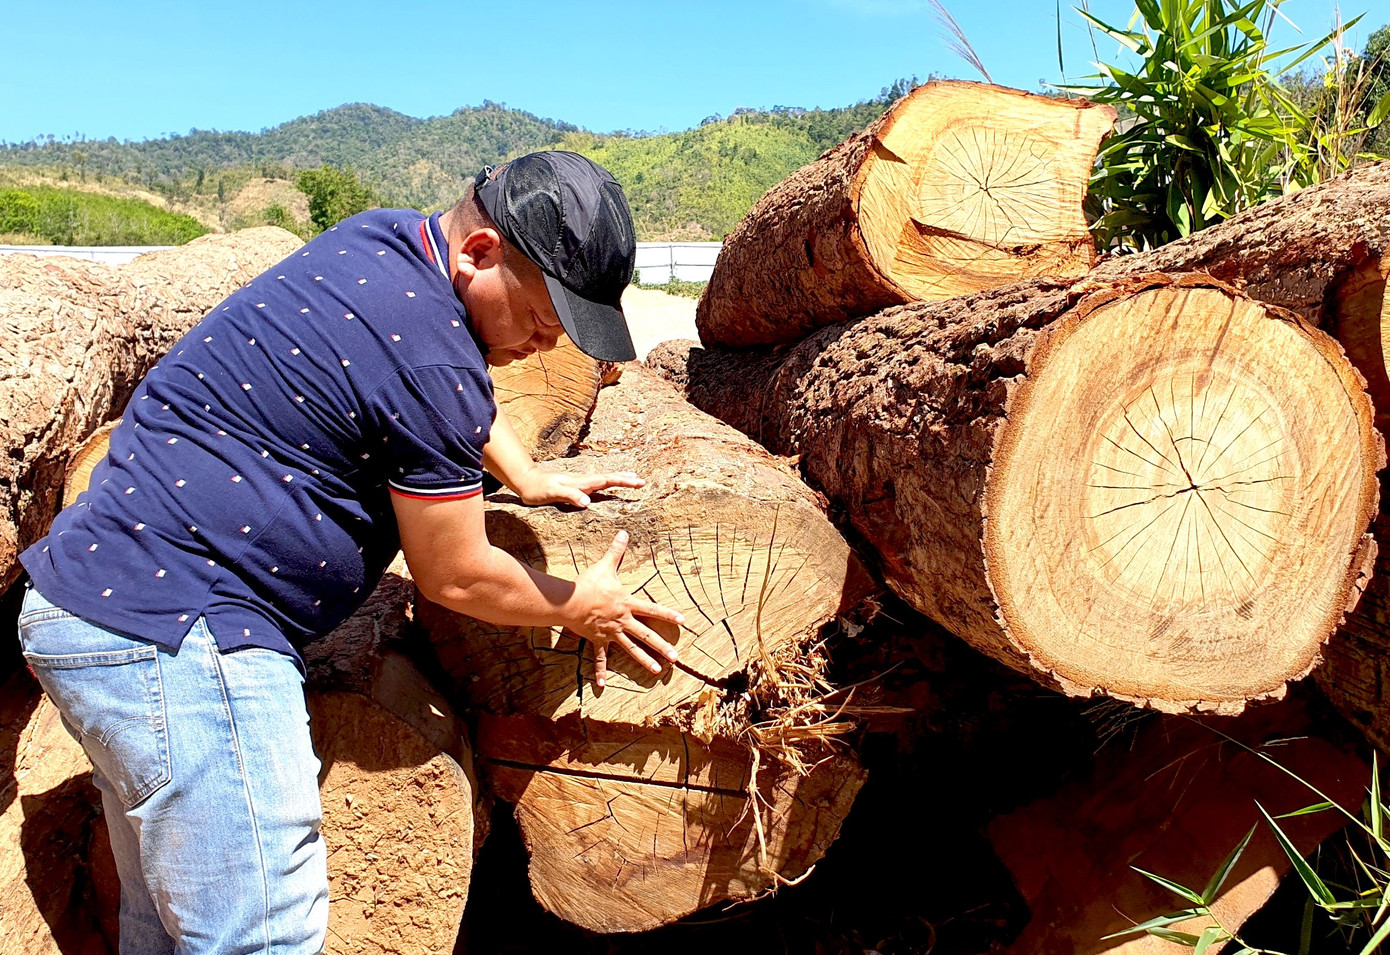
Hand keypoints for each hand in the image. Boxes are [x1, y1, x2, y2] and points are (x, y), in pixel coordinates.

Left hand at [515, 468, 644, 508]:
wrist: (525, 481)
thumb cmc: (537, 489)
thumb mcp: (552, 493)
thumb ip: (570, 496)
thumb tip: (588, 502)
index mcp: (580, 482)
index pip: (605, 480)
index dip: (622, 481)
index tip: (637, 482)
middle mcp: (583, 480)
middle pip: (608, 478)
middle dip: (626, 479)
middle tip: (643, 481)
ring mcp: (580, 483)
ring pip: (604, 479)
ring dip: (619, 479)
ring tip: (633, 478)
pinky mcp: (576, 486)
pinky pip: (596, 484)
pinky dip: (607, 483)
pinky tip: (609, 485)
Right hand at [569, 530, 682, 687]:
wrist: (570, 601)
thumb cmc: (589, 584)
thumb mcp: (605, 566)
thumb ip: (616, 551)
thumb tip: (624, 532)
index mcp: (628, 604)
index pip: (653, 609)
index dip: (669, 614)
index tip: (684, 621)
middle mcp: (623, 621)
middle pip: (647, 635)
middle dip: (662, 646)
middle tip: (676, 658)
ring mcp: (611, 633)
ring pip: (631, 649)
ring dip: (644, 660)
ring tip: (656, 671)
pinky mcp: (598, 640)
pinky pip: (600, 658)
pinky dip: (600, 671)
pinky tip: (603, 685)